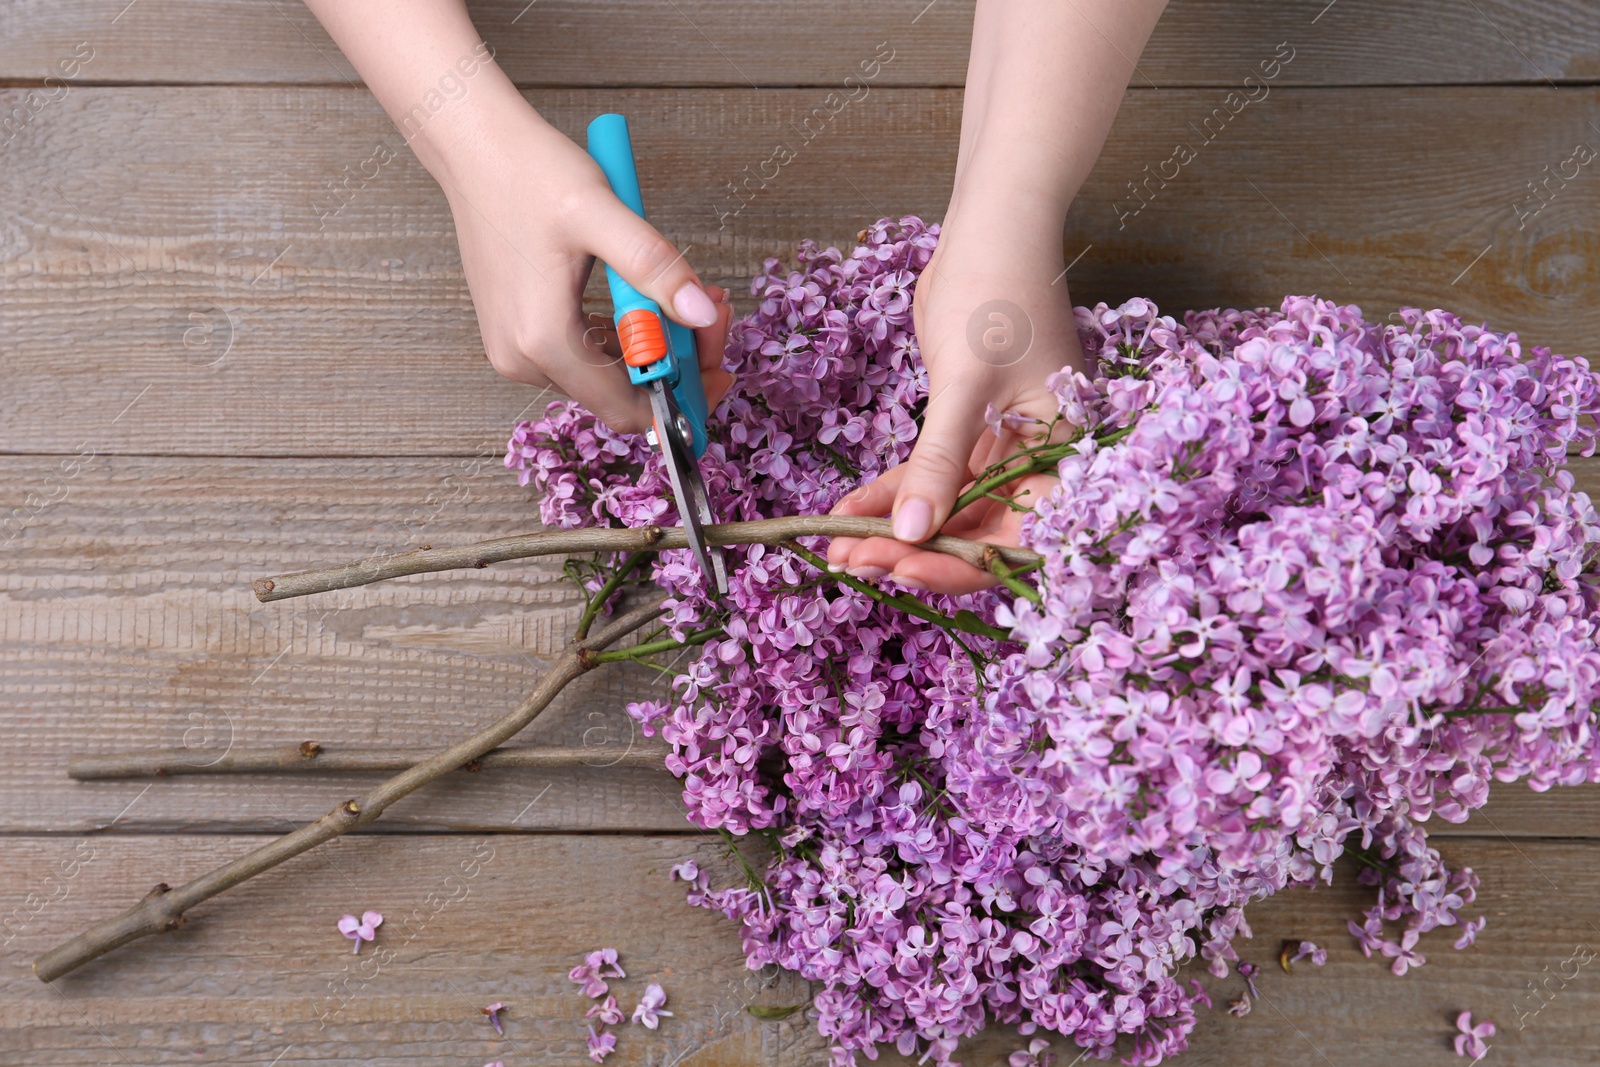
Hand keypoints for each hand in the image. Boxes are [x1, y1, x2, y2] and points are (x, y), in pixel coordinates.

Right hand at [438, 99, 732, 429]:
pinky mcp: (520, 332)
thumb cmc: (528, 173)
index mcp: (543, 341)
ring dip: (654, 342)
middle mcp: (524, 359)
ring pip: (608, 372)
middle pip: (622, 392)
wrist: (474, 147)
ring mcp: (518, 349)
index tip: (720, 367)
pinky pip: (586, 352)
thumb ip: (655, 267)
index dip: (683, 397)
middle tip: (713, 308)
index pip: (627, 410)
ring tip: (690, 292)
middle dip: (677, 359)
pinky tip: (646, 295)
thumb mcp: (603, 215)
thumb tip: (702, 313)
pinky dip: (624, 332)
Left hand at [826, 217, 1082, 592]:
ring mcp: (1002, 444)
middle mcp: (1039, 458)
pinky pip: (930, 474)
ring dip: (892, 528)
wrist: (990, 227)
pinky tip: (846, 510)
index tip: (900, 569)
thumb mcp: (966, 380)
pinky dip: (890, 491)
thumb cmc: (998, 291)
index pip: (1019, 535)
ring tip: (836, 547)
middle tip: (854, 564)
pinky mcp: (967, 427)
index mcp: (1063, 453)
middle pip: (979, 529)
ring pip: (948, 507)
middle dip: (915, 551)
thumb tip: (910, 532)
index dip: (960, 562)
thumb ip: (940, 460)